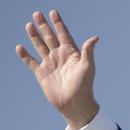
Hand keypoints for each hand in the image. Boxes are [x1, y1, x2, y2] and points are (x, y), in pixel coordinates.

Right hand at [16, 10, 99, 129]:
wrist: (74, 103)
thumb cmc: (84, 86)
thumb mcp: (88, 66)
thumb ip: (88, 51)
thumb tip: (95, 37)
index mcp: (71, 53)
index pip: (63, 34)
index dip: (58, 23)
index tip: (53, 12)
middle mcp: (60, 56)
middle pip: (50, 37)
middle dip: (44, 25)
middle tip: (37, 13)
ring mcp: (50, 64)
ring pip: (40, 46)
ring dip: (34, 36)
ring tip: (29, 24)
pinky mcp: (42, 73)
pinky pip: (31, 62)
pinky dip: (25, 55)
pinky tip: (20, 47)